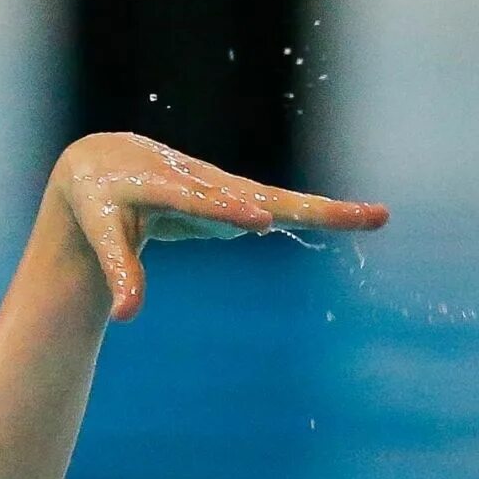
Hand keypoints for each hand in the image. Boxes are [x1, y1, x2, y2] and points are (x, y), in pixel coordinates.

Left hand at [51, 133, 387, 320]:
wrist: (107, 162)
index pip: (198, 199)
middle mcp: (203, 180)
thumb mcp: (101, 233)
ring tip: (377, 217)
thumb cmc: (101, 203)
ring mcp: (225, 189)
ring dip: (325, 210)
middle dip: (307, 207)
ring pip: (279, 200)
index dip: (228, 209)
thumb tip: (125, 317)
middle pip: (258, 196)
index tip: (263, 220)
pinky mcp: (237, 199)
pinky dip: (316, 214)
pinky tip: (362, 219)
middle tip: (360, 215)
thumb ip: (120, 272)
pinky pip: (280, 207)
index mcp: (161, 184)